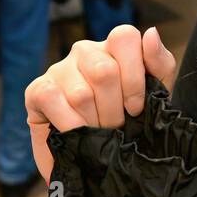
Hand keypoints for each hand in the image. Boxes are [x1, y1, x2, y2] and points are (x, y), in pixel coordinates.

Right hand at [25, 25, 177, 182]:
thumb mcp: (155, 96)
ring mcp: (59, 68)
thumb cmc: (129, 123)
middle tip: (115, 127)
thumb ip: (160, 64)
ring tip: (97, 132)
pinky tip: (75, 133)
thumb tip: (150, 33)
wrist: (100, 163)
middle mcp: (85, 51)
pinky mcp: (36, 89)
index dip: (133, 77)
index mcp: (114, 48)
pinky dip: (69, 122)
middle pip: (104, 71)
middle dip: (114, 109)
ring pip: (80, 92)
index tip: (135, 108)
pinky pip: (51, 98)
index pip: (124, 37)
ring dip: (93, 122)